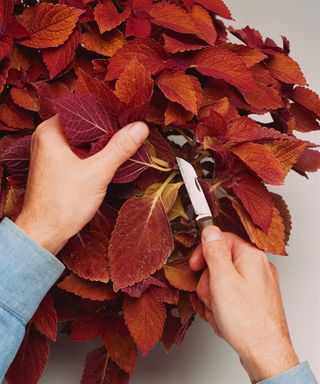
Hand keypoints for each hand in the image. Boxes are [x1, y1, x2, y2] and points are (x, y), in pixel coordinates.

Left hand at [15, 116, 148, 254]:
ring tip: (124, 144)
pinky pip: (78, 152)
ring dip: (102, 144)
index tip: (128, 117)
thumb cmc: (62, 205)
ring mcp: (50, 152)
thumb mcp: (97, 173)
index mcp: (51, 132)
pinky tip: (109, 160)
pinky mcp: (56, 166)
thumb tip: (140, 128)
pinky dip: (93, 154)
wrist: (44, 233)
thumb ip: (119, 148)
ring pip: (82, 140)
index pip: (83, 111)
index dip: (108, 113)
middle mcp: (47, 138)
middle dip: (107, 130)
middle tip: (130, 132)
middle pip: (84, 126)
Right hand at [189, 225, 298, 382]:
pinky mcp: (253, 300)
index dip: (203, 252)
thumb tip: (209, 229)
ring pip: (222, 280)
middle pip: (220, 261)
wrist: (265, 353)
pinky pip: (230, 295)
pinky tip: (223, 318)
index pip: (221, 239)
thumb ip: (214, 251)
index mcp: (251, 256)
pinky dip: (222, 306)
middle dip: (208, 281)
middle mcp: (257, 267)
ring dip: (213, 296)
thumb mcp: (222, 279)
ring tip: (217, 310)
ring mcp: (256, 285)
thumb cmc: (247, 320)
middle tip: (211, 295)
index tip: (194, 265)